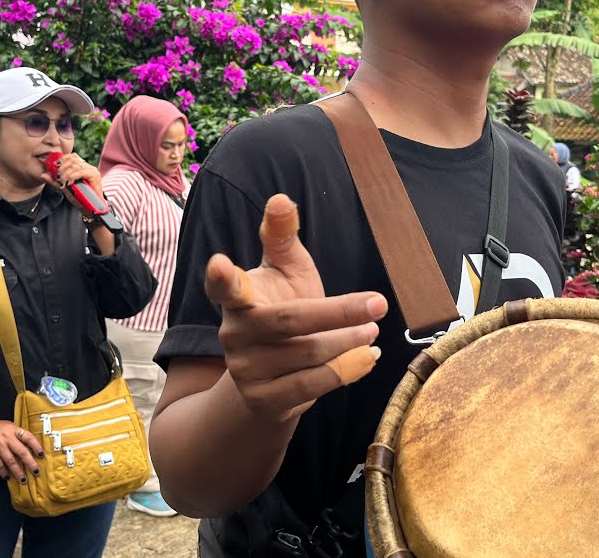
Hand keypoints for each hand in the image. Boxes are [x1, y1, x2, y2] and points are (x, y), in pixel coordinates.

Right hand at [0, 420, 43, 482]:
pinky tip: (7, 477)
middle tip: (36, 471)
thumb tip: (28, 445)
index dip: (36, 446)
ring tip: (23, 479)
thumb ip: (15, 434)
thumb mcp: (5, 426)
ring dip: (18, 472)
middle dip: (30, 463)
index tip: (41, 454)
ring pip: (11, 461)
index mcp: (12, 429)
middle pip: (22, 452)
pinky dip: (4, 472)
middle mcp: (7, 437)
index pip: (28, 437)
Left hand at [42, 152, 103, 199]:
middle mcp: (88, 166)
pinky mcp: (94, 175)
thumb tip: (43, 175)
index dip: (62, 159)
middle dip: (62, 167)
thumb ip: (55, 181)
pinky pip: (80, 172)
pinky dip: (72, 176)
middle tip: (58, 176)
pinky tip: (69, 182)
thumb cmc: (79, 198)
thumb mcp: (64, 188)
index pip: (72, 156)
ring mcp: (92, 170)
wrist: (91, 208)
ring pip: (75, 165)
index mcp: (82, 167)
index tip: (55, 167)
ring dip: (66, 172)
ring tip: (63, 180)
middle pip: (73, 159)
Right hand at [206, 194, 384, 423]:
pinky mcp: (262, 400)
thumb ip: (282, 237)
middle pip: (290, 320)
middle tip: (378, 305)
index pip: (224, 285)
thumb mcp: (286, 271)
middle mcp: (234, 334)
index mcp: (238, 298)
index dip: (221, 276)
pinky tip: (366, 358)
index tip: (220, 263)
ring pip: (309, 354)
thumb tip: (280, 199)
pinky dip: (346, 370)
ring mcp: (244, 370)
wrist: (272, 378)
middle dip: (339, 312)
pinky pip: (312, 385)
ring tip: (372, 331)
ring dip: (349, 342)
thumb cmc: (284, 310)